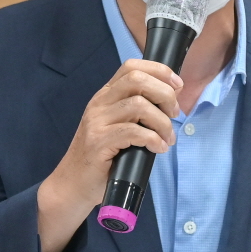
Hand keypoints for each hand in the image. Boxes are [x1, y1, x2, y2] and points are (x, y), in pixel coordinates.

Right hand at [37, 59, 181, 251]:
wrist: (73, 184)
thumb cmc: (103, 157)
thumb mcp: (118, 126)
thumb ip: (137, 112)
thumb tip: (171, 103)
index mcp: (105, 96)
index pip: (131, 67)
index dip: (159, 71)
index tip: (177, 86)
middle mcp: (99, 103)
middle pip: (137, 80)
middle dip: (165, 94)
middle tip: (174, 114)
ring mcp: (97, 122)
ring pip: (139, 105)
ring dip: (162, 122)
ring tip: (167, 138)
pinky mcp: (98, 142)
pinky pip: (133, 132)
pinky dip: (153, 139)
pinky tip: (158, 148)